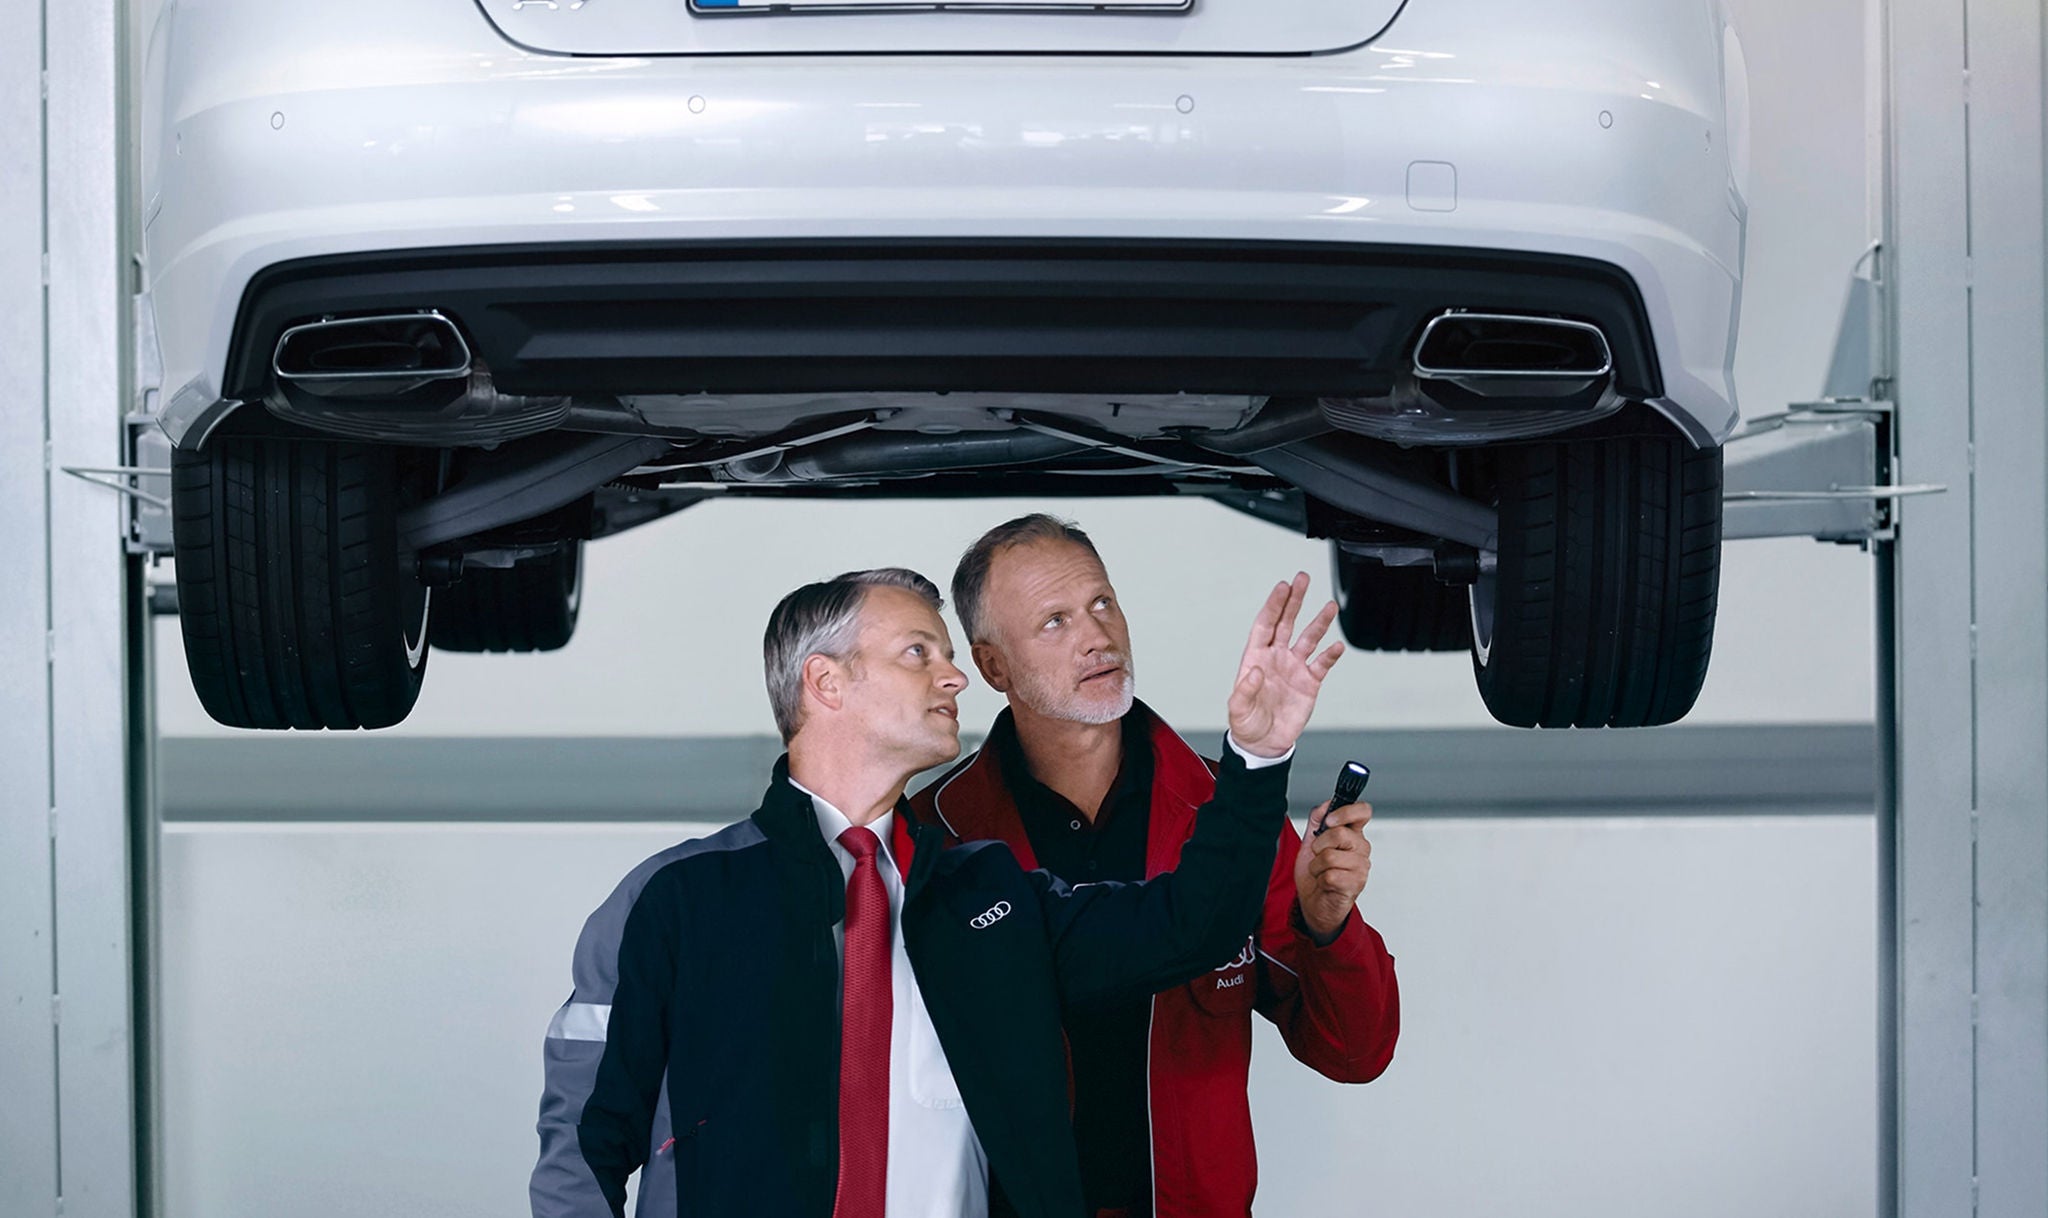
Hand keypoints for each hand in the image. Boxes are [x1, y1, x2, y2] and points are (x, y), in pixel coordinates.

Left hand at [1226, 572, 1343, 757]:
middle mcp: (1276, 657)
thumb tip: (1254, 672)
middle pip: (1287, 622)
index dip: (1274, 605)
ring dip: (1319, 623)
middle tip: (1303, 579)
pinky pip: (1322, 664)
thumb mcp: (1238, 709)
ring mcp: (1294, 668)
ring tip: (1330, 606)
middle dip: (1295, 601)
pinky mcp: (1309, 683)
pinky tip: (1338, 645)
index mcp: (1256, 657)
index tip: (1283, 587)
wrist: (1265, 743)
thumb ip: (1245, 690)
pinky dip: (1330, 654)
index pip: (1266, 624)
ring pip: (1309, 638)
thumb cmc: (1246, 724)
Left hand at [1296, 800, 1373, 944]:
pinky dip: (1320, 879)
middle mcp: (1361, 849)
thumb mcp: (1311, 842)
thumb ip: (1317, 821)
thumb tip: (1325, 805)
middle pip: (1340, 833)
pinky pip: (1330, 875)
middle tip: (1317, 854)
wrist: (1315, 903)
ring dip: (1317, 865)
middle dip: (1319, 844)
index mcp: (1353, 834)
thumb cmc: (1316, 874)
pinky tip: (1325, 883)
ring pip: (1331, 856)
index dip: (1346, 811)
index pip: (1363, 812)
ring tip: (1320, 872)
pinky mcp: (1355, 884)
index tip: (1329, 820)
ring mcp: (1361, 867)